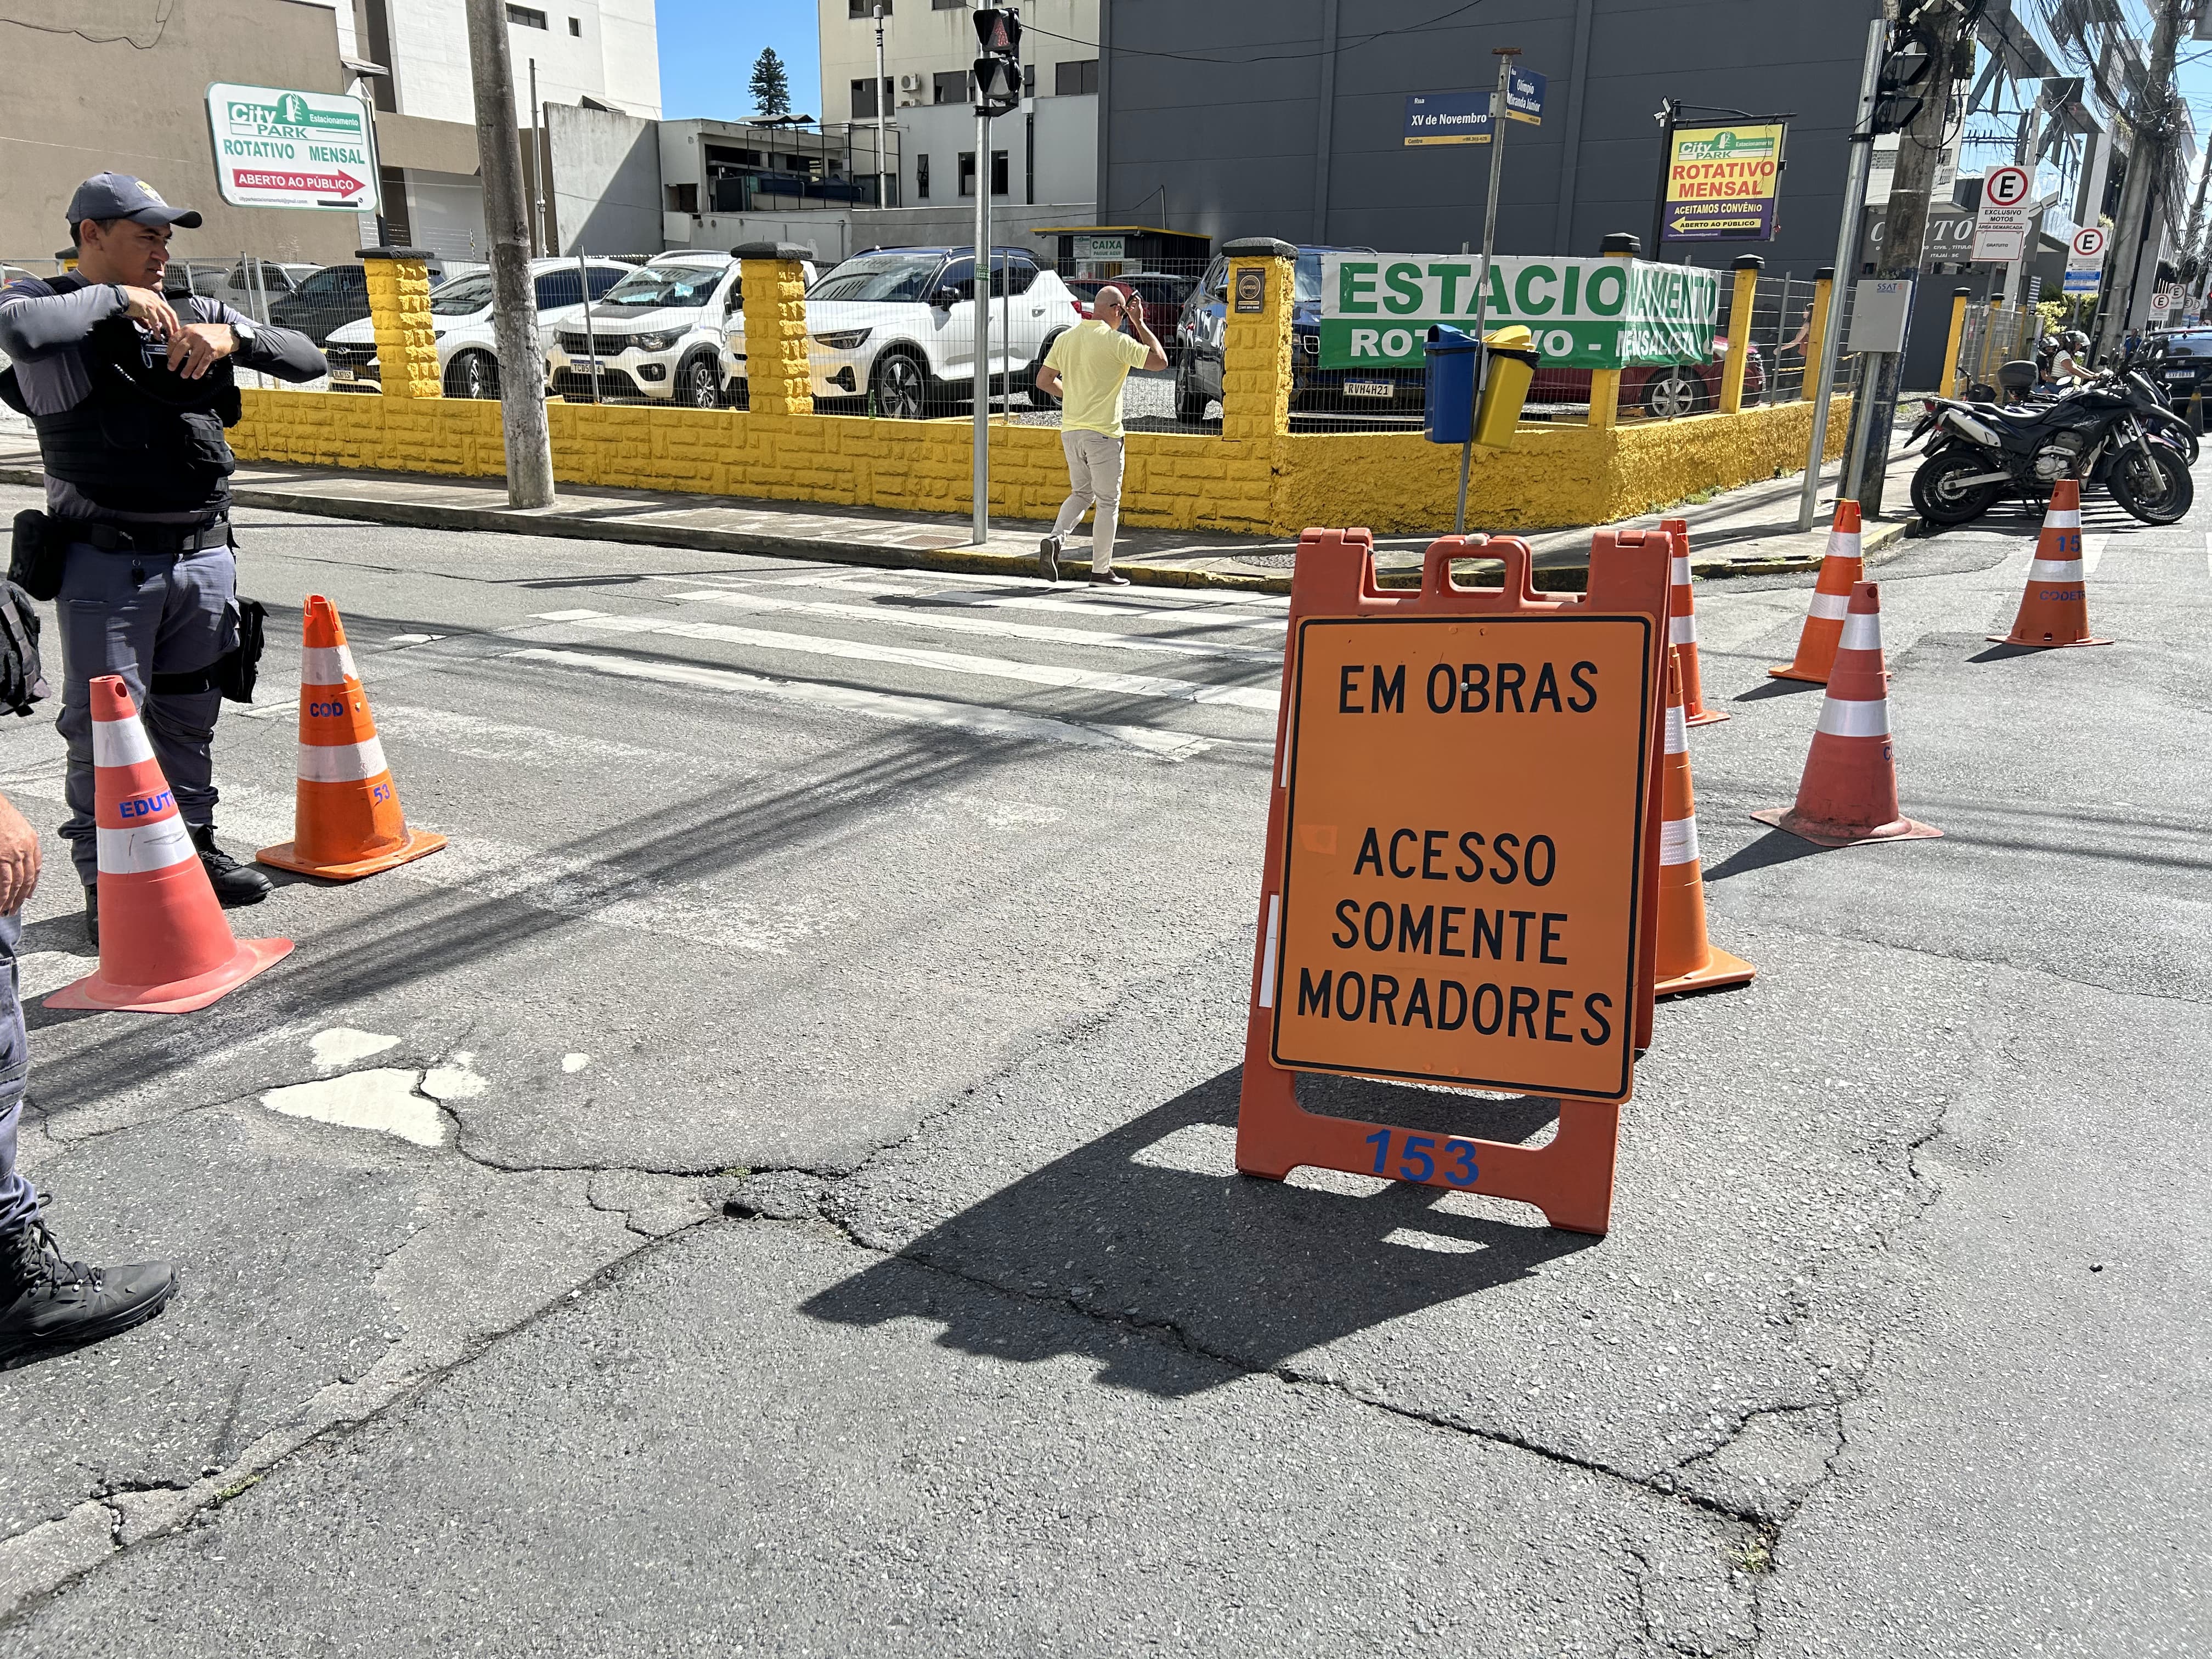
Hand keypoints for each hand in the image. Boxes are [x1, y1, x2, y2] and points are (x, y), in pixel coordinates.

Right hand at [0, 793, 39, 915]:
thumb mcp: (15, 826)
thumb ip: (19, 842)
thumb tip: (14, 856)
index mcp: (31, 840)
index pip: (36, 867)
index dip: (33, 883)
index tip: (29, 895)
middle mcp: (26, 848)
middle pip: (29, 878)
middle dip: (23, 896)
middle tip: (16, 908)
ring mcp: (14, 854)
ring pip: (18, 882)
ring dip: (13, 899)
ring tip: (7, 910)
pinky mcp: (1, 857)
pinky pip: (6, 881)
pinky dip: (4, 894)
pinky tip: (1, 903)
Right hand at [118, 285, 180, 338]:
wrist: (116, 296)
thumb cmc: (124, 300)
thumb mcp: (138, 308)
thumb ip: (145, 317)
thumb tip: (149, 326)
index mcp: (153, 297)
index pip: (167, 309)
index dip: (172, 319)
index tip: (174, 327)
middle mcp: (155, 298)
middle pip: (170, 313)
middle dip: (174, 325)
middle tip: (176, 334)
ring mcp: (152, 302)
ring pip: (165, 318)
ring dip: (168, 329)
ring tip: (169, 337)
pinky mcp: (148, 307)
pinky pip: (156, 321)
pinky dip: (157, 329)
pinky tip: (157, 335)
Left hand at [166, 322, 235, 378]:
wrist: (230, 334)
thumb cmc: (213, 332)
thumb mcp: (197, 329)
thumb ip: (186, 336)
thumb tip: (176, 347)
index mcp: (188, 329)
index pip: (174, 340)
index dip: (169, 350)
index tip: (168, 357)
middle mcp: (195, 335)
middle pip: (180, 349)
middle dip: (174, 360)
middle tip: (171, 368)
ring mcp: (203, 343)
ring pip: (192, 358)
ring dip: (187, 368)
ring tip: (184, 375)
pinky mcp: (212, 350)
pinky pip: (203, 362)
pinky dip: (199, 370)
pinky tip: (195, 375)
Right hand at [1125, 292, 1145, 329]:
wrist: (1139, 323)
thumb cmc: (1135, 318)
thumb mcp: (1129, 313)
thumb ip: (1126, 309)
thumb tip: (1123, 306)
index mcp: (1138, 306)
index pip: (1138, 298)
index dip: (1135, 296)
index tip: (1132, 296)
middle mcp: (1140, 307)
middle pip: (1137, 301)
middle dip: (1133, 300)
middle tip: (1130, 301)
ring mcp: (1140, 309)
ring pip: (1137, 304)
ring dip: (1134, 304)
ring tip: (1130, 306)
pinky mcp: (1140, 311)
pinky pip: (1138, 307)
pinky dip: (1135, 307)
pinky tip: (1132, 309)